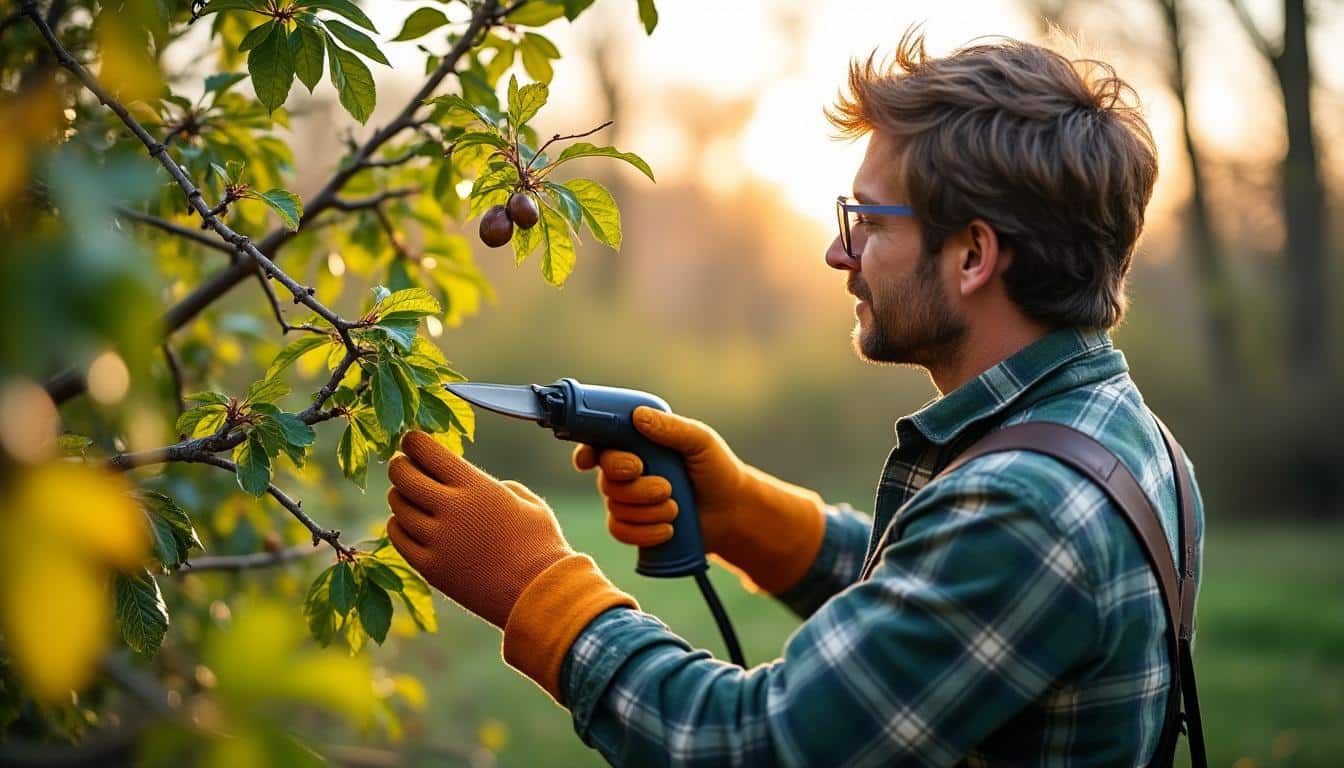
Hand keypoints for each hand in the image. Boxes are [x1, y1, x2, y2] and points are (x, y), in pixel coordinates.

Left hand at [386, 431, 637, 703]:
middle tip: (403, 465)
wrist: (540, 593)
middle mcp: (451, 509)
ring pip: (397, 506)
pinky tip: (408, 523)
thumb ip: (493, 485)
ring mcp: (438, 540)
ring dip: (400, 496)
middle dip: (399, 465)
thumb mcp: (526, 501)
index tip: (412, 441)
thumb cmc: (541, 544)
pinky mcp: (431, 568)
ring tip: (410, 495)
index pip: (426, 451)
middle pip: (402, 475)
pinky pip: (398, 537)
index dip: (413, 441)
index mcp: (476, 486)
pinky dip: (398, 525)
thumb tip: (470, 484)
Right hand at [572, 406, 825, 593]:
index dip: (586, 452)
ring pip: (615, 507)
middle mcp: (626, 470)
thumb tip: (637, 416)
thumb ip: (671, 428)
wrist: (732, 512)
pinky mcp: (633, 527)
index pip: (598, 443)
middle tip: (665, 487)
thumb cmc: (716, 470)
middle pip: (605, 478)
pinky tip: (668, 529)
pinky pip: (620, 531)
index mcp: (636, 444)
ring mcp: (628, 500)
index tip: (589, 460)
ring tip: (676, 508)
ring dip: (648, 510)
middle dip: (634, 486)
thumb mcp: (700, 442)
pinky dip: (644, 532)